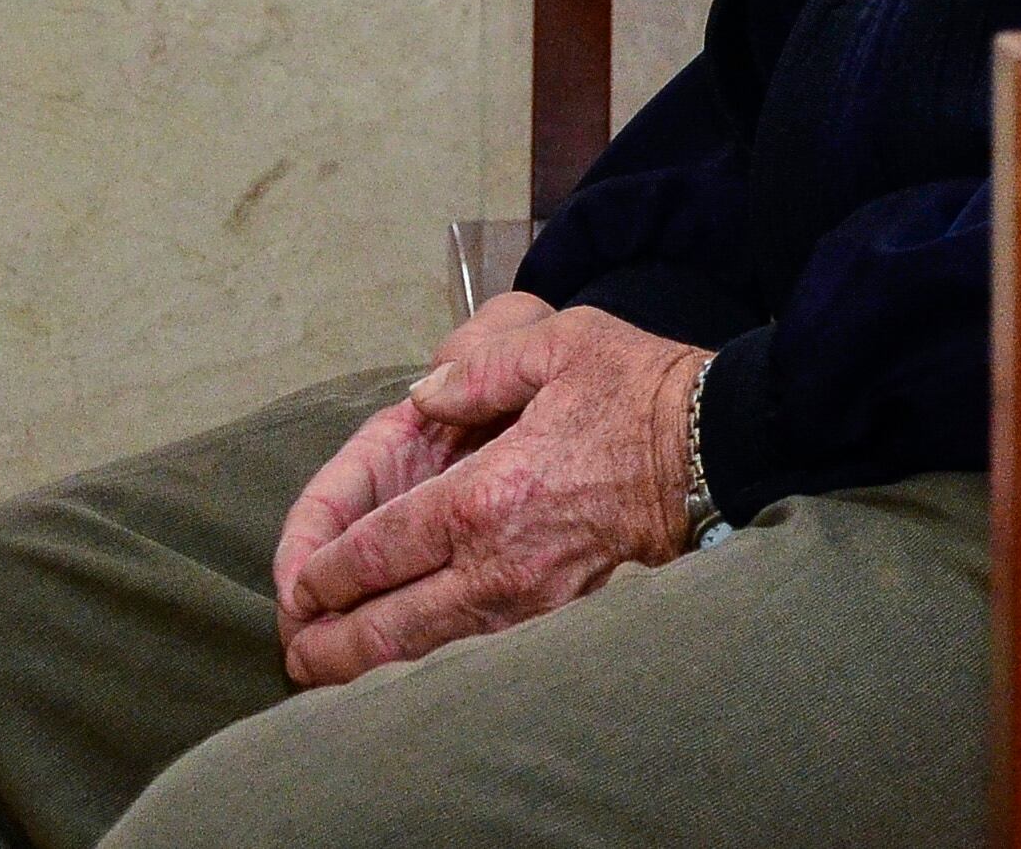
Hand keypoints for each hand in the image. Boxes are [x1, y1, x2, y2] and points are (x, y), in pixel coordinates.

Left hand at [276, 306, 705, 686]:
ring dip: (374, 672)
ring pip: (432, 657)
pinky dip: (437, 671)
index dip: (323, 573)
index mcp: (485, 496)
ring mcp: (535, 604)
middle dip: (330, 644)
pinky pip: (484, 659)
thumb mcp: (559, 346)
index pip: (375, 552)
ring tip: (335, 673)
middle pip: (388, 628)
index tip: (300, 584)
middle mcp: (499, 564)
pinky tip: (415, 670)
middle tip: (296, 650)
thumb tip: (424, 393)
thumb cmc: (642, 391)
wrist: (724, 451)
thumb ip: (478, 368)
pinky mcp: (567, 620)